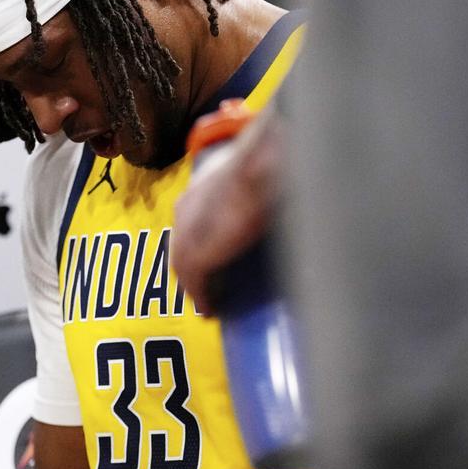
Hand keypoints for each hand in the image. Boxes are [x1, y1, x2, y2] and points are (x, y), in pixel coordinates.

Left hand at [172, 109, 284, 315]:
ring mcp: (188, 231)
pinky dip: (202, 296)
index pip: (193, 217)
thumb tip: (284, 183)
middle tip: (206, 286)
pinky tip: (210, 308)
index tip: (212, 253)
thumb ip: (258, 178)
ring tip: (209, 303)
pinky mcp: (196, 253)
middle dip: (193, 265)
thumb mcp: (259, 165)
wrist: (267, 165)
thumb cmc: (272, 160)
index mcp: (202, 184)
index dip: (201, 238)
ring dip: (196, 285)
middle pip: (183, 243)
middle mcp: (187, 206)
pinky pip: (194, 281)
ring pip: (185, 265)